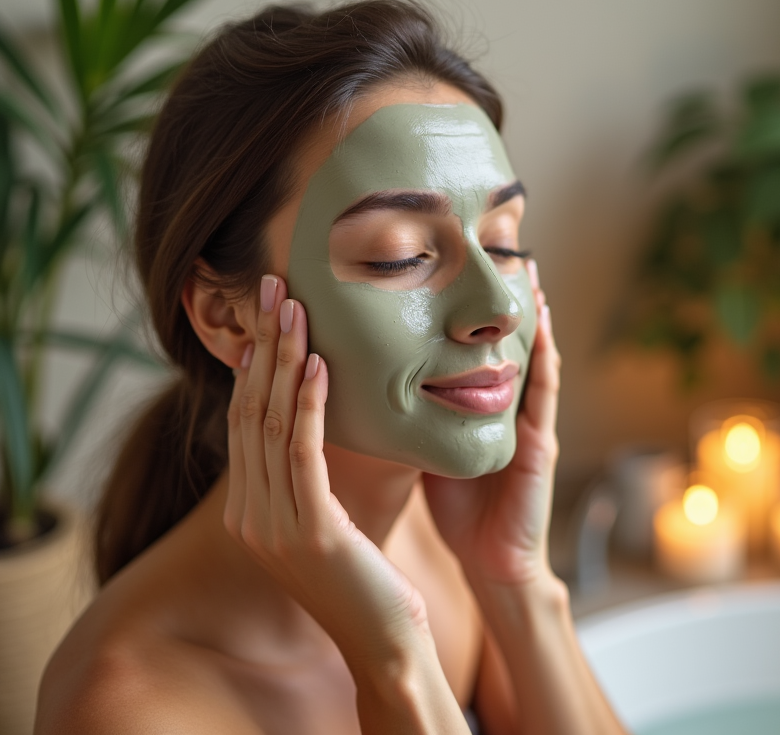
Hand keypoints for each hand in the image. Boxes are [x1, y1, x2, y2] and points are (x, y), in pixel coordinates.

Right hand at [224, 274, 428, 669]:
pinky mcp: (309, 531)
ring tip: (297, 308)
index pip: (245, 420)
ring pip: (272, 424)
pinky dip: (310, 406)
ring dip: (285, 361)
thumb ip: (308, 478)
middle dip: (262, 345)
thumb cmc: (364, 579)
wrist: (383, 644)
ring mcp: (273, 525)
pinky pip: (304, 454)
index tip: (271, 312)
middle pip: (249, 411)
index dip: (255, 362)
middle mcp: (250, 515)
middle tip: (274, 287)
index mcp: (250, 510)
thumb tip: (315, 422)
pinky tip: (322, 365)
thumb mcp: (326, 521)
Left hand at [422, 260, 560, 586]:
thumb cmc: (459, 513)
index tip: (453, 272)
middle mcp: (508, 409)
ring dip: (533, 314)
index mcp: (478, 411)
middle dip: (503, 299)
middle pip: (506, 342)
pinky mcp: (540, 443)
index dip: (466, 313)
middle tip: (497, 248)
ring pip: (532, 355)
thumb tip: (370, 385)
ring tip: (529, 269)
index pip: (473, 350)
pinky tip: (545, 324)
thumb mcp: (429, 453)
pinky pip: (544, 392)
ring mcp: (529, 423)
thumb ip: (413, 419)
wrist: (491, 563)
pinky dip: (545, 356)